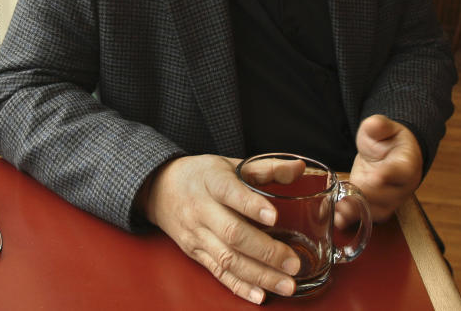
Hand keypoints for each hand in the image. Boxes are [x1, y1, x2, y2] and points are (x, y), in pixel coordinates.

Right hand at [139, 155, 302, 303]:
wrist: (160, 189)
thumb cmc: (201, 175)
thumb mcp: (229, 164)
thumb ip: (266, 168)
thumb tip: (299, 167)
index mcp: (211, 181)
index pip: (230, 192)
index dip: (252, 205)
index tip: (274, 216)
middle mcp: (201, 209)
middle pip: (232, 232)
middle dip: (265, 251)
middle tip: (293, 262)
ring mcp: (197, 234)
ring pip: (227, 259)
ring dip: (259, 275)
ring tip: (287, 284)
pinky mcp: (195, 253)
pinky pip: (218, 273)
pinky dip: (240, 287)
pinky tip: (260, 295)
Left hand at [342, 115, 422, 224]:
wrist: (389, 154)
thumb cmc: (387, 140)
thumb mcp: (382, 127)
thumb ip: (379, 126)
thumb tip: (374, 124)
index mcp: (406, 164)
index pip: (401, 171)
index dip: (388, 175)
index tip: (376, 176)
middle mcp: (401, 187)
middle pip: (386, 195)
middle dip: (365, 196)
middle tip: (348, 195)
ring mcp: (389, 200)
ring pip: (376, 211)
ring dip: (356, 211)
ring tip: (339, 209)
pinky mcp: (375, 207)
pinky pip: (365, 218)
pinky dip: (349, 220)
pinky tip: (336, 219)